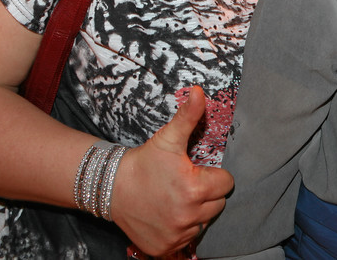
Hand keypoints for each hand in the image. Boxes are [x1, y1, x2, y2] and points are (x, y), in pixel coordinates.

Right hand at [110, 87, 233, 256]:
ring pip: (204, 222)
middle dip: (206, 193)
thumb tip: (199, 91)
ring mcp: (177, 235)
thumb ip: (188, 115)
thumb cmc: (144, 162)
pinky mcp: (165, 248)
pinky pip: (187, 240)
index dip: (213, 175)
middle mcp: (188, 216)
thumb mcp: (168, 138)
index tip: (195, 171)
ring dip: (195, 212)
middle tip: (184, 184)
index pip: (226, 183)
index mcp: (195, 189)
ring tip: (175, 198)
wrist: (111, 187)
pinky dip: (181, 229)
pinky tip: (167, 214)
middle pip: (218, 204)